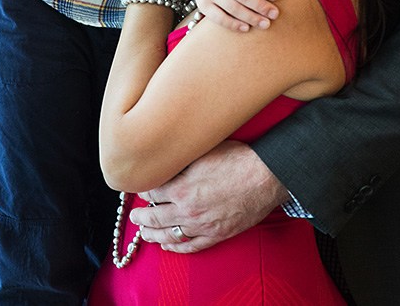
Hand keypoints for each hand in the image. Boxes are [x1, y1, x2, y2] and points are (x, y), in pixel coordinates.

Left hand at [130, 140, 287, 251]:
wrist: (265, 176)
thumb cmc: (238, 158)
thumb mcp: (204, 151)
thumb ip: (182, 159)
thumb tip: (167, 158)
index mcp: (181, 188)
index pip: (152, 192)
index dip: (143, 189)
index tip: (140, 187)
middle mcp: (187, 210)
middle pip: (155, 217)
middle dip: (141, 216)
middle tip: (134, 215)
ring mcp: (201, 225)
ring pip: (169, 235)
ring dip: (153, 234)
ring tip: (144, 232)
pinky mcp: (216, 235)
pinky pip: (190, 246)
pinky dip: (175, 247)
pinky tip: (167, 245)